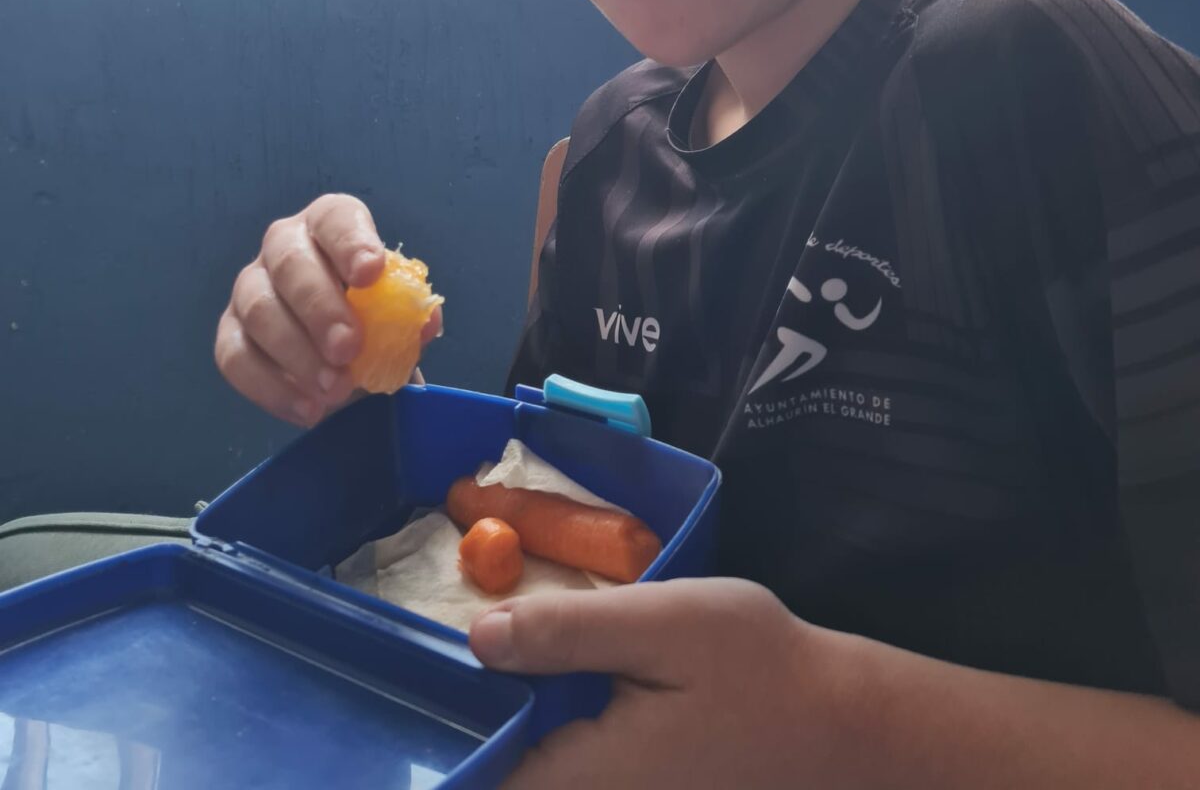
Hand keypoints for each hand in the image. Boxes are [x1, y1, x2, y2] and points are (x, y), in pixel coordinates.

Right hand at [214, 194, 441, 425]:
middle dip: (320, 307)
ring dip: (297, 354)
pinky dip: (272, 388)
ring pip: (258, 310)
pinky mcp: (230, 332)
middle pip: (290, 263)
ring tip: (334, 389)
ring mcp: (250, 287)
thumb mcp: (396, 313)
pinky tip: (308, 410)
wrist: (342, 358)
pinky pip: (235, 357)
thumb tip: (425, 322)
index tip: (371, 273)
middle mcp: (282, 245)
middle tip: (348, 348)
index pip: (335, 219)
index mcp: (329, 225)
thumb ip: (408, 315)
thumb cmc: (371, 318)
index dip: (351, 243)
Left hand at [470, 578, 850, 789]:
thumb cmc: (756, 666)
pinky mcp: (639, 789)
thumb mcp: (662, 624)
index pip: (481, 775)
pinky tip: (558, 678)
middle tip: (464, 645)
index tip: (427, 671)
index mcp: (588, 776)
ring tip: (503, 655)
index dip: (445, 725)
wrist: (841, 723)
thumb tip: (478, 638)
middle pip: (505, 773)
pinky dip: (553, 728)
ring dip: (515, 721)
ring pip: (539, 767)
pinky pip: (573, 767)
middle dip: (477, 716)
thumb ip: (569, 632)